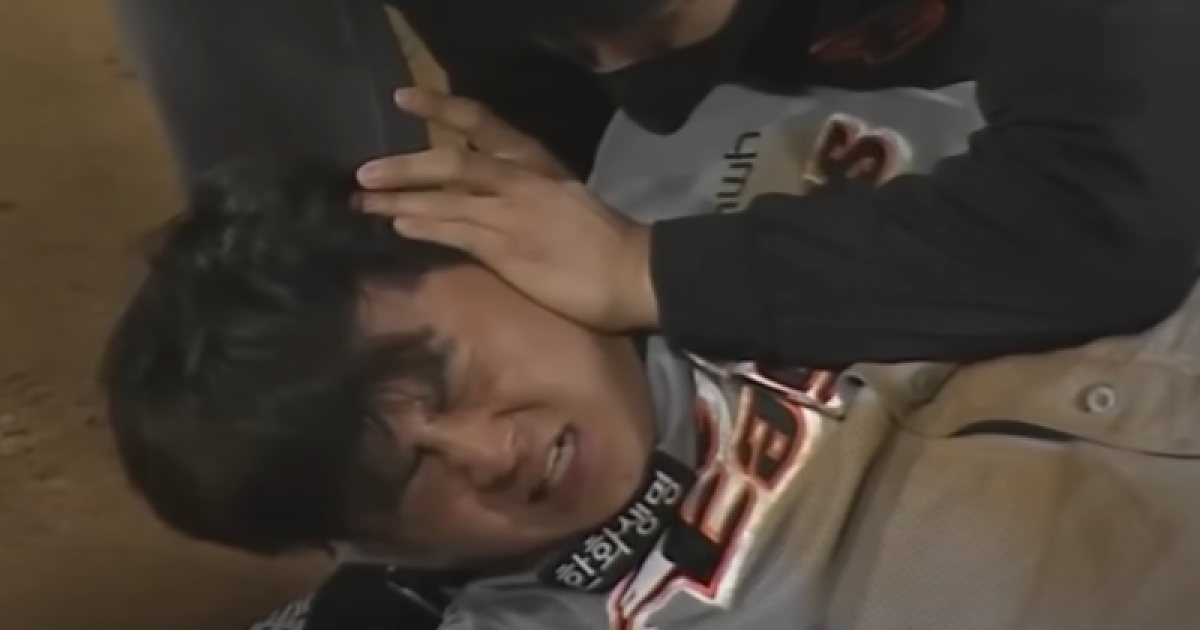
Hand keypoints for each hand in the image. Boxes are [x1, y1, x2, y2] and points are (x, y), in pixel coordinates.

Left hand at [357, 89, 658, 330]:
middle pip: (453, 161)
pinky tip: (399, 225)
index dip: (442, 109)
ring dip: (399, 199)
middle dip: (405, 164)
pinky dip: (424, 226)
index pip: (485, 124)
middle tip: (363, 170)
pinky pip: (456, 231)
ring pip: (446, 197)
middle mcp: (521, 181)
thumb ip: (523, 197)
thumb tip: (484, 201)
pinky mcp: (508, 248)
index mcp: (537, 164)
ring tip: (364, 200)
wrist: (636, 273)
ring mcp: (512, 213)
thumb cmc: (604, 244)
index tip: (405, 97)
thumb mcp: (563, 203)